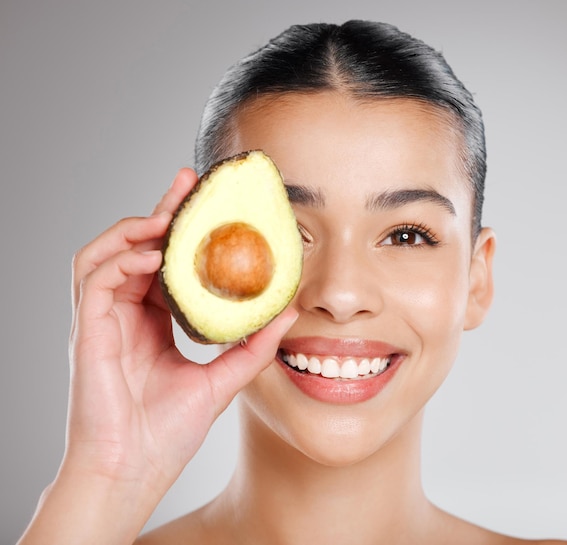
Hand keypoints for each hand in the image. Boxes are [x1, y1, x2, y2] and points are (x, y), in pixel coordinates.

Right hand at [18, 168, 296, 543]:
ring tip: (169, 214)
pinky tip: (155, 255)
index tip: (205, 202)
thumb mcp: (222, 379)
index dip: (181, 231)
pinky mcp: (86, 331)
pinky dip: (122, 258)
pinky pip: (95, 278)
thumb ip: (253, 346)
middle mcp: (125, 315)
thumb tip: (289, 312)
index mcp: (151, 323)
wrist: (134, 470)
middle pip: (136, 247)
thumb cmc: (167, 431)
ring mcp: (102, 321)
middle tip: (188, 182)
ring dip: (135, 228)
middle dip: (159, 211)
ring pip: (105, 253)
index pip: (164, 263)